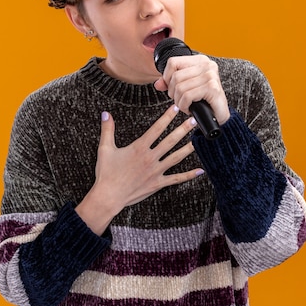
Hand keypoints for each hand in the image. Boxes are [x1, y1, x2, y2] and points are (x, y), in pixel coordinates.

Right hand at [75, 105, 201, 234]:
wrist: (109, 196)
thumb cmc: (106, 173)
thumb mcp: (105, 149)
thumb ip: (107, 130)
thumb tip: (106, 114)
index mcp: (139, 148)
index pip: (156, 129)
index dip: (167, 117)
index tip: (175, 108)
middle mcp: (150, 158)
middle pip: (170, 141)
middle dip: (183, 129)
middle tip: (194, 120)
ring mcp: (156, 171)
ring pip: (176, 157)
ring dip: (189, 148)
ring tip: (199, 140)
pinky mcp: (158, 183)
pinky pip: (176, 178)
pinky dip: (188, 175)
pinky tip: (200, 171)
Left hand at [154, 54, 229, 125]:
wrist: (219, 115)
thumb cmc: (203, 100)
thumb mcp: (185, 88)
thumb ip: (171, 83)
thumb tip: (157, 84)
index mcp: (199, 60)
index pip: (172, 62)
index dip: (166, 77)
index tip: (172, 88)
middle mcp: (206, 65)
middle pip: (175, 76)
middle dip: (172, 92)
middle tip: (180, 100)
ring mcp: (210, 75)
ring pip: (180, 87)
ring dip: (179, 101)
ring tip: (185, 105)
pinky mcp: (212, 87)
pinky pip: (187, 96)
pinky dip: (184, 106)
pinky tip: (190, 109)